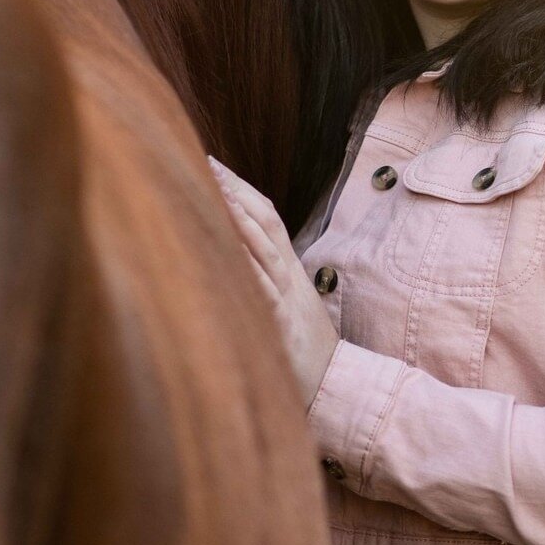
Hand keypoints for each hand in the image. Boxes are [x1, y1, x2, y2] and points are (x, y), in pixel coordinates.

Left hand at [207, 156, 339, 410]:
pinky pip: (260, 288)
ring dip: (236, 213)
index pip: (267, 217)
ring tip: (210, 185)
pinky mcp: (281, 323)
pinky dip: (243, 264)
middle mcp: (289, 275)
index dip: (241, 188)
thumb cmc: (309, 351)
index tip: (214, 163)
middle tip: (205, 160)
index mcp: (290, 270)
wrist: (339, 385)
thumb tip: (240, 262)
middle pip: (264, 219)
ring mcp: (287, 297)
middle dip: (235, 188)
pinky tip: (224, 244)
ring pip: (262, 245)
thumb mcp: (291, 307)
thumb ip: (270, 282)